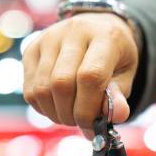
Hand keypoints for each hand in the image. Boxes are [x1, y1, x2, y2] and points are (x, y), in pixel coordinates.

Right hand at [22, 12, 138, 137]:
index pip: (90, 76)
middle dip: (70, 113)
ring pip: (42, 89)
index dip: (88, 108)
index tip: (92, 125)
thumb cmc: (112, 58)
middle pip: (61, 83)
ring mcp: (48, 38)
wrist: (95, 31)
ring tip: (69, 115)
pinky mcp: (31, 50)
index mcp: (105, 35)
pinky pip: (30, 91)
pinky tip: (56, 105)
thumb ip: (119, 96)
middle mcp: (73, 31)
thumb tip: (116, 116)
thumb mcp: (125, 75)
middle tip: (80, 121)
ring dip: (55, 113)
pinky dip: (42, 108)